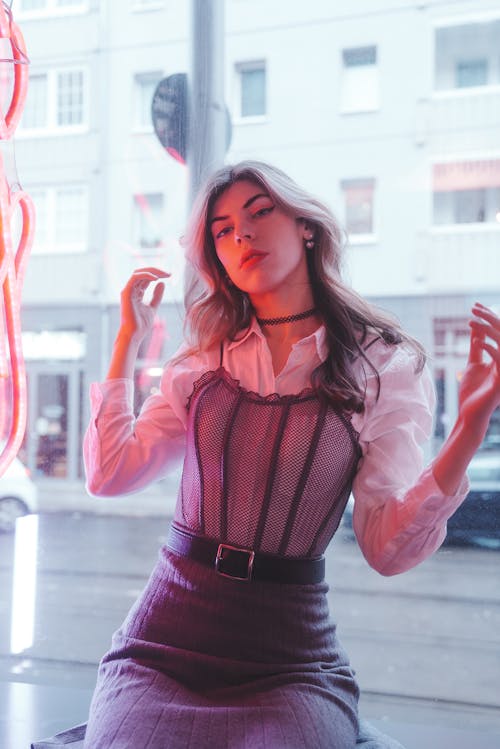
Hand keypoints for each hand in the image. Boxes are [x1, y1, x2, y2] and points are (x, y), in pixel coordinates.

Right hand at [119, 267, 169, 342]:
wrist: (134, 334)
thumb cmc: (141, 324)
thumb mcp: (153, 307)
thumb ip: (156, 296)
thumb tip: (162, 283)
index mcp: (136, 293)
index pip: (146, 278)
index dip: (158, 274)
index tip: (170, 276)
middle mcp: (131, 290)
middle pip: (142, 273)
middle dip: (156, 270)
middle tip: (169, 273)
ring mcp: (127, 291)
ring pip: (138, 272)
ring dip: (152, 271)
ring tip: (165, 274)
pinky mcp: (126, 293)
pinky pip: (135, 278)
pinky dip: (146, 275)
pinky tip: (156, 278)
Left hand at [458, 302, 499, 433]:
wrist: (469, 414)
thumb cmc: (472, 392)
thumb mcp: (474, 364)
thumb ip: (477, 347)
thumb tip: (477, 329)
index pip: (499, 332)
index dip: (489, 317)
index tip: (475, 306)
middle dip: (490, 318)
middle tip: (474, 308)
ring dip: (488, 330)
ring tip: (472, 322)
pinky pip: (499, 359)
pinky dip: (489, 348)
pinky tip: (477, 341)